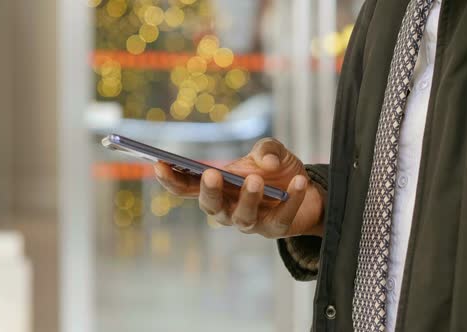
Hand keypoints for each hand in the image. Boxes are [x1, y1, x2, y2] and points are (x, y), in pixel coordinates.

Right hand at [153, 138, 324, 237]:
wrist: (307, 189)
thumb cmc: (276, 170)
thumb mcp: (271, 151)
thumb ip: (266, 148)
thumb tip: (265, 162)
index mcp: (217, 187)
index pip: (187, 187)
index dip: (171, 179)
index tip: (159, 164)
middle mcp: (227, 208)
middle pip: (210, 206)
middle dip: (209, 192)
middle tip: (211, 175)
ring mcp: (250, 222)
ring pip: (242, 217)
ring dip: (248, 198)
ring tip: (256, 179)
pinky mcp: (275, 229)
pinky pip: (281, 217)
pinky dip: (291, 199)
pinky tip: (298, 181)